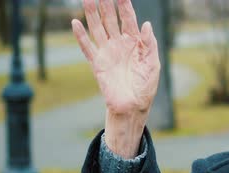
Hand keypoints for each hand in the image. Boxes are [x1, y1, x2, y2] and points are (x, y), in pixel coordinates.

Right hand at [72, 0, 159, 157]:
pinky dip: (81, 35)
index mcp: (135, 43)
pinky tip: (75, 22)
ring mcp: (107, 53)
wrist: (133, 107)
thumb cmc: (146, 87)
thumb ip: (150, 44)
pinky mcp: (97, 64)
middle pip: (111, 19)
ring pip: (98, 28)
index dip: (124, 4)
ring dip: (92, 13)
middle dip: (106, 3)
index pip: (128, 18)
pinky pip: (87, 47)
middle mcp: (119, 44)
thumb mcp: (153, 64)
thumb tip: (146, 24)